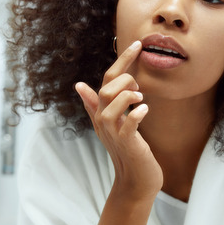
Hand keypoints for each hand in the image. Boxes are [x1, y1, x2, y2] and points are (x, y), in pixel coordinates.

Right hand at [75, 40, 161, 200]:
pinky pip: (128, 125)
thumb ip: (94, 104)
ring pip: (111, 104)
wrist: (135, 180)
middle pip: (106, 89)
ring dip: (129, 95)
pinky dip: (137, 114)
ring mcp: (114, 133)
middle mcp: (103, 120)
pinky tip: (145, 109)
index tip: (137, 44)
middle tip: (140, 88)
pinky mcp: (128, 144)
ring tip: (141, 98)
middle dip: (125, 79)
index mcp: (101, 112)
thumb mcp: (109, 125)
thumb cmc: (126, 150)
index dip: (122, 61)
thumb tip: (78, 85)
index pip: (106, 80)